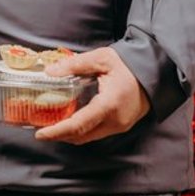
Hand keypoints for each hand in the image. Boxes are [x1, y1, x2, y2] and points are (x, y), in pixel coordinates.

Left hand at [34, 46, 150, 143]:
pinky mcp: (122, 126)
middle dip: (59, 135)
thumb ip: (75, 65)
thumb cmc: (129, 64)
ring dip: (69, 135)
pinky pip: (97, 133)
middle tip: (40, 130)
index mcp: (109, 104)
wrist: (155, 72)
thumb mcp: (102, 58)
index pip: (79, 125)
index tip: (40, 134)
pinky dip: (81, 131)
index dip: (57, 131)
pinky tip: (70, 121)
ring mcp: (120, 126)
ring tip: (51, 126)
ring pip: (88, 137)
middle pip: (81, 136)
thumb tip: (50, 72)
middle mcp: (115, 121)